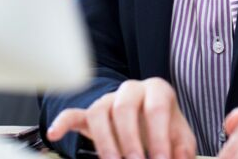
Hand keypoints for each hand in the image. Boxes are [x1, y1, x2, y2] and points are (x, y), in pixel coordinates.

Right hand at [46, 77, 196, 158]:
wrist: (148, 118)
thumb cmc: (164, 126)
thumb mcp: (179, 135)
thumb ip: (182, 148)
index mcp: (157, 90)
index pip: (156, 107)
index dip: (159, 135)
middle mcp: (131, 90)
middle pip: (124, 106)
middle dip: (129, 139)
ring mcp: (108, 100)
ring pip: (99, 112)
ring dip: (105, 141)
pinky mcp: (89, 113)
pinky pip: (73, 113)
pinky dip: (63, 122)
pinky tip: (55, 134)